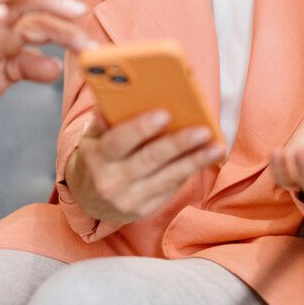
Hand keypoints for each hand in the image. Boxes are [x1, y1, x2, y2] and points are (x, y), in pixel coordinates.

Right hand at [65, 109, 225, 223]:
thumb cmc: (96, 156)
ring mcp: (129, 199)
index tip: (165, 113)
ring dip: (194, 160)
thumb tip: (123, 95)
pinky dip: (189, 170)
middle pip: (149, 160)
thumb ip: (105, 119)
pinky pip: (171, 188)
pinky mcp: (145, 210)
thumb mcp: (92, 137)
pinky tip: (207, 157)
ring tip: (216, 145)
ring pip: (167, 177)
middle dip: (178, 143)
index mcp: (96, 157)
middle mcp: (112, 181)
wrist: (87, 199)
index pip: (119, 141)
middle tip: (203, 129)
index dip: (141, 128)